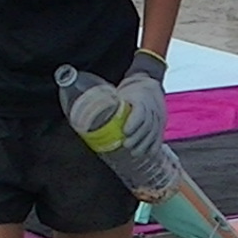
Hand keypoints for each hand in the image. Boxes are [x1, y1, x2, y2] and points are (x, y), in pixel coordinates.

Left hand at [88, 51, 171, 195]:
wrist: (148, 84)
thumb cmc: (128, 91)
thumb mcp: (118, 93)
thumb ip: (103, 102)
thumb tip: (77, 109)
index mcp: (140, 98)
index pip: (140, 111)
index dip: (134, 122)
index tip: (125, 131)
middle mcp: (151, 108)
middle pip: (147, 125)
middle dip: (137, 137)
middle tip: (126, 144)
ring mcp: (158, 117)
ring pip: (153, 133)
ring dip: (144, 144)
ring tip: (133, 152)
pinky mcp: (160, 125)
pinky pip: (159, 137)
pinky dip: (153, 147)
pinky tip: (146, 153)